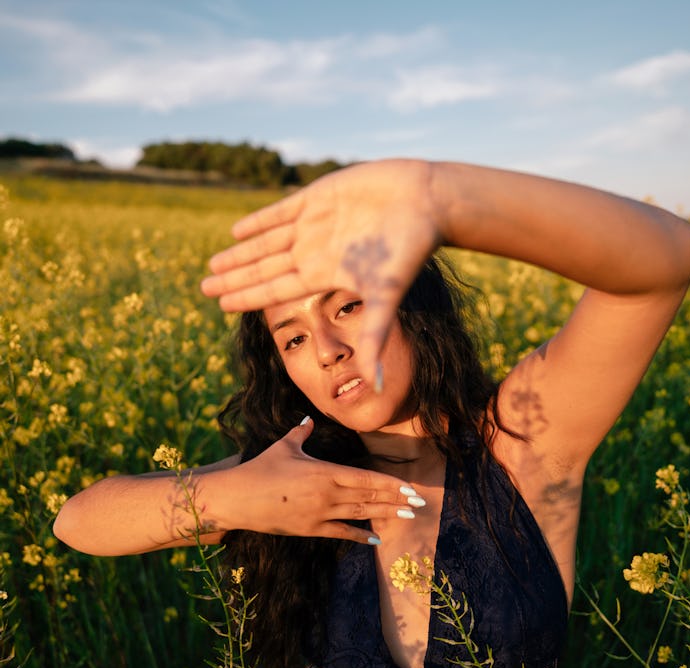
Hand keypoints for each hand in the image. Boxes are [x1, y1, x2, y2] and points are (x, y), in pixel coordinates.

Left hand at [201, 159, 440, 388]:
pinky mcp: (320, 196)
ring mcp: (315, 224)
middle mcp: (316, 251)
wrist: (427, 201)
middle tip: (202, 288)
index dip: (246, 297)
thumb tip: (376, 389)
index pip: (275, 290)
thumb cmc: (409, 248)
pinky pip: (281, 211)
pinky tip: (237, 230)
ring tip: (213, 263)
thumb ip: (375, 337)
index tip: (219, 307)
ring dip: (240, 252)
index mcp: (324, 274)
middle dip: (234, 278)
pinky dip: (260, 220)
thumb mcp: (386, 295)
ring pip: (267, 241)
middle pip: (264, 268)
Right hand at [212, 418, 423, 543]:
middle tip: (419, 503)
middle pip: (369, 496)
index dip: (391, 483)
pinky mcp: (310, 529)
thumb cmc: (260, 468)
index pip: (366, 477)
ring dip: (385, 514)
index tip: (409, 487)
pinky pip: (341, 532)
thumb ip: (301, 433)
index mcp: (325, 471)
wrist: (237, 498)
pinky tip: (376, 538)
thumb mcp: (284, 446)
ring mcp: (320, 513)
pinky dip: (359, 535)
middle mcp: (327, 493)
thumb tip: (308, 420)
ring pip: (360, 513)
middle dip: (396, 499)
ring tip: (407, 516)